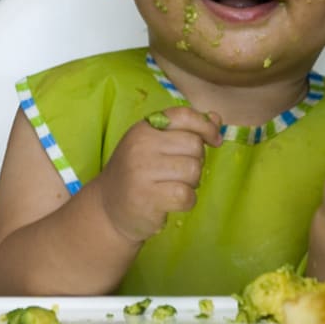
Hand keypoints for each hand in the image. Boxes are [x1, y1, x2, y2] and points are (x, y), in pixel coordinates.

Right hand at [91, 107, 221, 243]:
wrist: (108, 207)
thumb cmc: (137, 173)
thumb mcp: (155, 145)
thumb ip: (184, 131)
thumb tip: (216, 118)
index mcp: (144, 128)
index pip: (184, 115)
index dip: (206, 126)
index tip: (214, 140)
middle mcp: (141, 145)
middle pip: (194, 146)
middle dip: (195, 161)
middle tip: (179, 172)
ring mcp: (142, 171)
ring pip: (193, 171)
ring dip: (191, 183)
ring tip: (173, 186)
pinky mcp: (147, 198)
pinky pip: (187, 195)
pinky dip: (186, 202)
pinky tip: (171, 202)